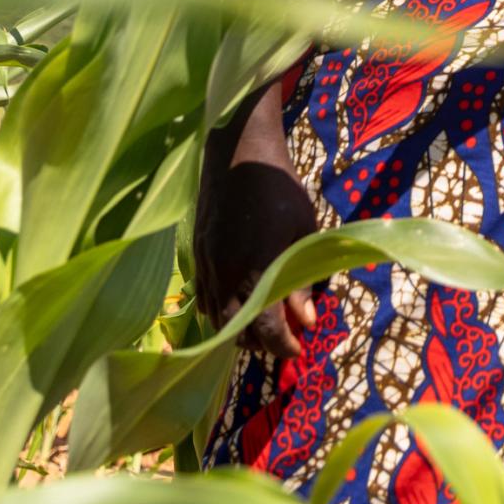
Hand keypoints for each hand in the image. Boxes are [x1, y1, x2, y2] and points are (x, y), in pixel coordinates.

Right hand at [194, 95, 325, 361]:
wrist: (238, 153)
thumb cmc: (280, 188)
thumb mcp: (303, 232)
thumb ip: (303, 279)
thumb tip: (306, 320)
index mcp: (254, 271)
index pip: (265, 329)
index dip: (282, 346)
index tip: (297, 350)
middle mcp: (223, 275)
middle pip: (235, 331)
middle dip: (260, 342)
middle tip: (284, 338)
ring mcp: (205, 265)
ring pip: (215, 318)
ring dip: (238, 328)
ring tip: (263, 324)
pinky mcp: (197, 254)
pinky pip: (202, 297)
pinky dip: (218, 310)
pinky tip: (236, 304)